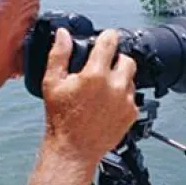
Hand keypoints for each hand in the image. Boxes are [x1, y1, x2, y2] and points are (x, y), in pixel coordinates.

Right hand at [41, 28, 138, 167]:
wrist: (73, 149)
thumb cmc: (61, 119)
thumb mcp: (52, 83)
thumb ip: (59, 55)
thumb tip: (63, 35)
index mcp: (95, 75)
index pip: (110, 42)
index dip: (108, 36)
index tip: (107, 37)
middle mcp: (115, 86)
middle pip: (127, 59)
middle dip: (116, 59)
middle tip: (104, 67)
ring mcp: (126, 101)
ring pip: (131, 78)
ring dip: (121, 78)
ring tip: (104, 88)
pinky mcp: (132, 114)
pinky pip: (133, 97)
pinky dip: (123, 96)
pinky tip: (108, 103)